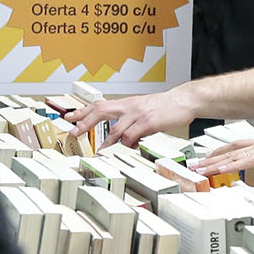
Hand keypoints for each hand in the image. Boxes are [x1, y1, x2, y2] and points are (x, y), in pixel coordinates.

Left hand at [67, 87, 192, 145]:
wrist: (184, 100)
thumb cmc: (165, 106)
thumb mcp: (143, 109)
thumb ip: (130, 120)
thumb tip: (122, 137)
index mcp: (127, 103)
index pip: (99, 105)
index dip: (83, 111)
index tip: (70, 118)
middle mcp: (129, 107)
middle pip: (100, 111)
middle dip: (85, 122)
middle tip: (73, 131)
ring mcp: (138, 115)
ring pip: (115, 130)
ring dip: (106, 143)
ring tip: (99, 152)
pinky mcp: (148, 123)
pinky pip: (132, 136)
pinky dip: (128, 144)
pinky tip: (129, 148)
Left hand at [188, 110, 253, 175]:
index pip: (237, 148)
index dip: (222, 152)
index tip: (210, 157)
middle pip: (228, 153)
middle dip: (210, 160)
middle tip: (195, 165)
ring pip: (231, 159)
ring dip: (214, 165)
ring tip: (199, 169)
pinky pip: (244, 163)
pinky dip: (231, 166)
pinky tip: (220, 170)